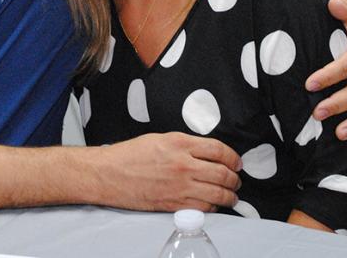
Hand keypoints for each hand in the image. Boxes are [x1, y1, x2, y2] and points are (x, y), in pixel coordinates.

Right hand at [94, 132, 241, 211]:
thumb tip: (207, 152)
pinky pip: (203, 207)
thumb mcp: (160, 138)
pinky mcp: (173, 203)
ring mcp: (179, 186)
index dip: (233, 157)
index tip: (236, 162)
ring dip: (229, 195)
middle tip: (236, 180)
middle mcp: (183, 165)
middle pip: (222, 173)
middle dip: (234, 178)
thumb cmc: (130, 154)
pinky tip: (214, 204)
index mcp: (180, 143)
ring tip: (232, 195)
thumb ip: (185, 144)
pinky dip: (213, 206)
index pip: (219, 150)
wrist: (109, 174)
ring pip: (217, 193)